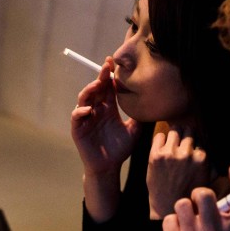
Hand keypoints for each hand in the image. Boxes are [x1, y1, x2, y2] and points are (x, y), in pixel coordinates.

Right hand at [71, 56, 139, 175]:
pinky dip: (81, 111)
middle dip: (100, 77)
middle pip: (96, 89)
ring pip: (84, 99)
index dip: (109, 76)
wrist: (109, 167)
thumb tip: (153, 103)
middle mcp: (96, 110)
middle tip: (106, 67)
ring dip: (90, 90)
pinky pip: (76, 116)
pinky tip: (89, 110)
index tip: (114, 63)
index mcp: (108, 108)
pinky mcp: (78, 129)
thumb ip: (139, 117)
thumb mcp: (134, 131)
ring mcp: (86, 118)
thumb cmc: (121, 149)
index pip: (107, 88)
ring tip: (97, 84)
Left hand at [147, 127, 209, 218]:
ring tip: (171, 143)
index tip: (191, 143)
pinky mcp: (156, 155)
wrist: (167, 206)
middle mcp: (187, 154)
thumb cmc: (188, 193)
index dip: (195, 141)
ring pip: (175, 130)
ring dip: (173, 135)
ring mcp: (171, 154)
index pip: (200, 138)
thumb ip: (214, 166)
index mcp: (202, 159)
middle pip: (188, 131)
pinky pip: (159, 136)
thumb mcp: (207, 180)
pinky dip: (160, 139)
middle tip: (181, 141)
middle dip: (185, 135)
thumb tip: (221, 153)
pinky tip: (161, 147)